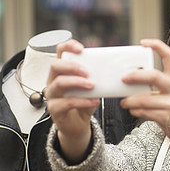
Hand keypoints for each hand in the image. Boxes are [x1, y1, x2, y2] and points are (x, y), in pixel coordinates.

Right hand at [46, 39, 99, 162]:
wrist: (78, 124)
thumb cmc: (84, 101)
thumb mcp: (92, 87)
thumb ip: (98, 77)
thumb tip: (117, 68)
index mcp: (62, 70)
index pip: (60, 52)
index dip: (69, 47)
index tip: (82, 49)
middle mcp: (53, 80)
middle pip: (55, 65)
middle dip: (73, 66)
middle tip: (88, 71)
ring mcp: (52, 95)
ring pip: (59, 83)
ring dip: (77, 82)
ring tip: (92, 85)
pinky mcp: (54, 109)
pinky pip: (66, 102)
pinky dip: (82, 101)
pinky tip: (95, 102)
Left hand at [120, 39, 169, 157]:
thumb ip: (156, 83)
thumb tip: (131, 77)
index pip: (168, 55)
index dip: (156, 45)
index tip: (143, 43)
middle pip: (154, 76)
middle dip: (135, 75)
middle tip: (123, 78)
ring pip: (144, 99)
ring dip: (130, 100)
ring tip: (125, 101)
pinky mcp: (167, 117)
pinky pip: (145, 112)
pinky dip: (135, 111)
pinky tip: (134, 110)